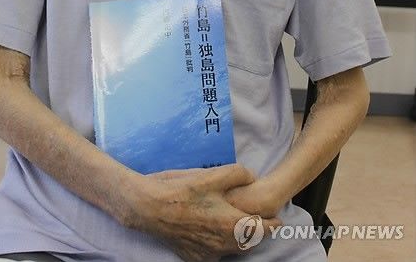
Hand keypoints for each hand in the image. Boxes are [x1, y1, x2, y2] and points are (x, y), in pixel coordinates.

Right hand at [125, 164, 281, 261]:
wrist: (149, 209)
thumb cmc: (182, 191)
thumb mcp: (212, 175)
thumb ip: (238, 174)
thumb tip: (253, 177)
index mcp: (233, 225)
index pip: (264, 230)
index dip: (273, 224)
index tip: (278, 219)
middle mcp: (224, 245)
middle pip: (250, 242)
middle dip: (256, 232)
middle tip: (257, 219)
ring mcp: (208, 254)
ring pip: (232, 249)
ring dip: (238, 239)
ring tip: (236, 224)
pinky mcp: (194, 258)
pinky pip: (213, 253)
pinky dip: (218, 244)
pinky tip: (212, 232)